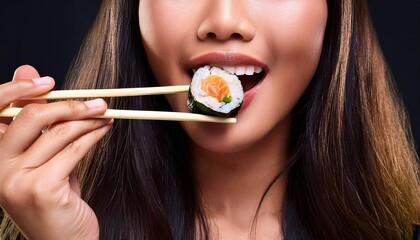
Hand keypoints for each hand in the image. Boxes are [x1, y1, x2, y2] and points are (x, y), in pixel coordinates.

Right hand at [0, 65, 111, 238]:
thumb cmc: (55, 201)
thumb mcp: (43, 161)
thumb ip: (39, 126)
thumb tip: (32, 75)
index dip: (19, 89)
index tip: (48, 82)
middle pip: (29, 116)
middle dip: (67, 104)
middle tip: (95, 103)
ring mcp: (15, 180)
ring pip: (58, 132)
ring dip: (89, 119)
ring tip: (105, 115)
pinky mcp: (41, 189)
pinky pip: (74, 150)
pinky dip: (94, 135)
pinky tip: (105, 130)